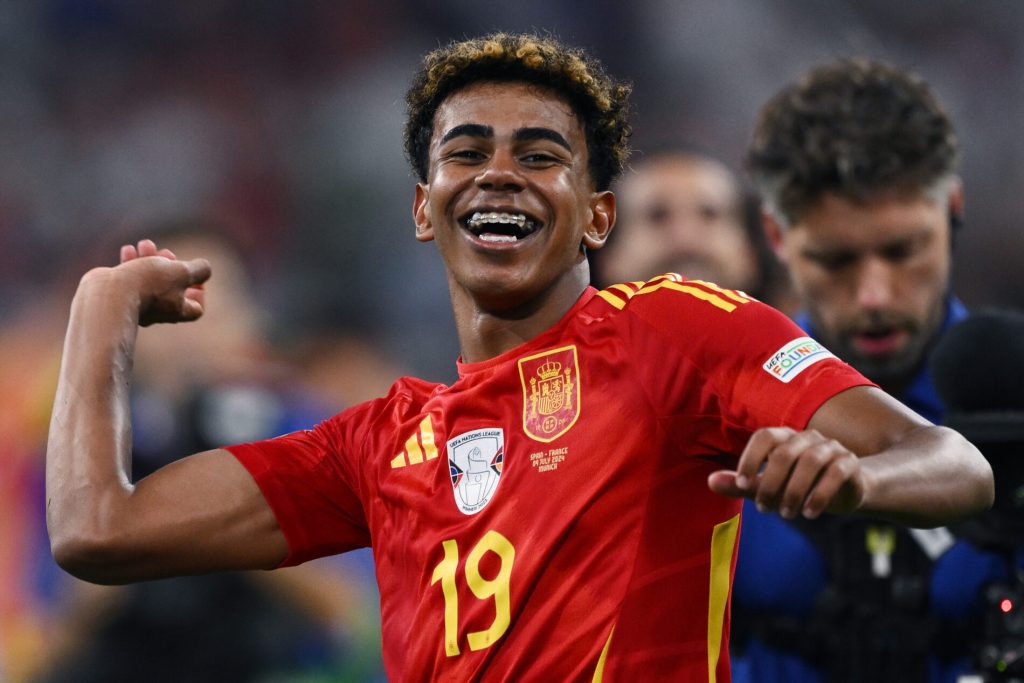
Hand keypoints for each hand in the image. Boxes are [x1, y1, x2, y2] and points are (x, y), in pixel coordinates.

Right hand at [85, 238, 211, 326]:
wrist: (106, 295)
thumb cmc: (147, 284)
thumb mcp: (181, 272)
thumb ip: (199, 270)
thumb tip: (205, 269)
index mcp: (177, 310)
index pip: (196, 308)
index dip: (199, 292)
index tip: (194, 278)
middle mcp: (158, 311)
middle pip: (172, 288)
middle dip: (171, 265)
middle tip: (166, 253)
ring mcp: (137, 304)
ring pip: (150, 279)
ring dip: (150, 259)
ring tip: (145, 244)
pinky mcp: (119, 295)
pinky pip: (130, 278)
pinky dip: (132, 262)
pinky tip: (129, 250)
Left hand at [707, 427, 866, 519]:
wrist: (846, 490)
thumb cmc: (799, 486)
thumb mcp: (768, 487)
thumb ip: (741, 485)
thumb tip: (710, 481)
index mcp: (784, 438)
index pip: (764, 437)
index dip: (750, 458)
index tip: (741, 485)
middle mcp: (807, 438)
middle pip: (785, 452)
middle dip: (770, 483)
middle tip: (762, 508)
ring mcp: (831, 448)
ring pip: (811, 461)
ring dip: (794, 490)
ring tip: (786, 514)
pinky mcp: (849, 463)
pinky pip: (836, 473)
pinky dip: (820, 494)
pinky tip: (809, 513)